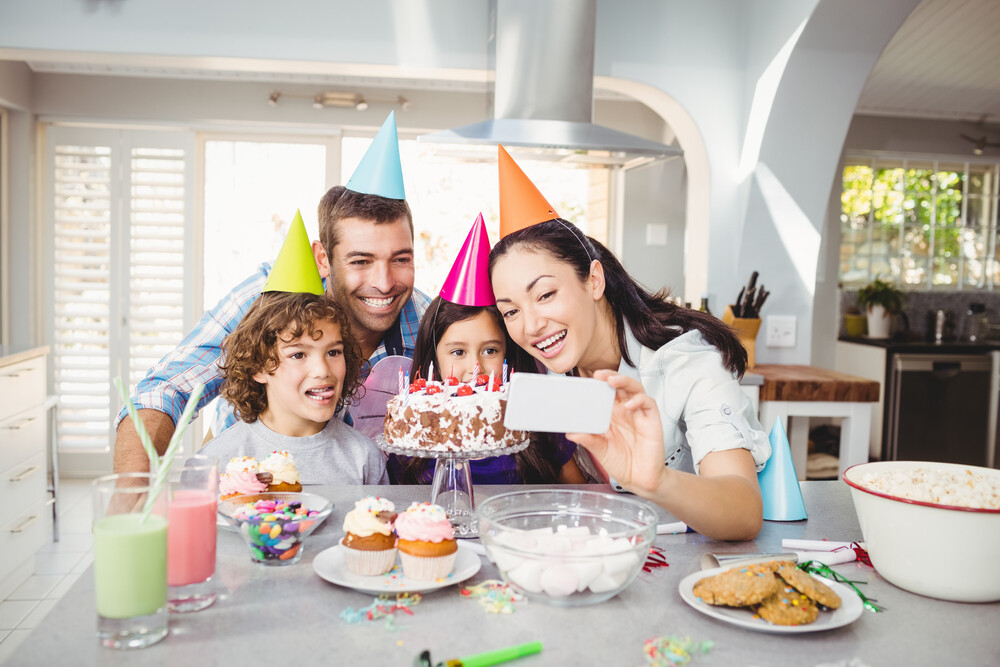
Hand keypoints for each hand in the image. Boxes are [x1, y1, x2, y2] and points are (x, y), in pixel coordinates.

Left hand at [566, 370, 665, 495]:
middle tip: (599, 375)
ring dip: (624, 381)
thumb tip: (570, 433)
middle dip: (610, 376)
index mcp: (611, 414)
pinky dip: (639, 400)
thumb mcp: (600, 450)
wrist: (638, 479)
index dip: (598, 384)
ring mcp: (639, 414)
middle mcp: (625, 411)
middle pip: (620, 385)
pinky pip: (648, 404)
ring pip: (635, 389)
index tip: (586, 380)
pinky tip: (629, 405)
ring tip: (612, 381)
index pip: (605, 392)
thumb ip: (588, 440)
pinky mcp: (652, 420)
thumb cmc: (620, 462)